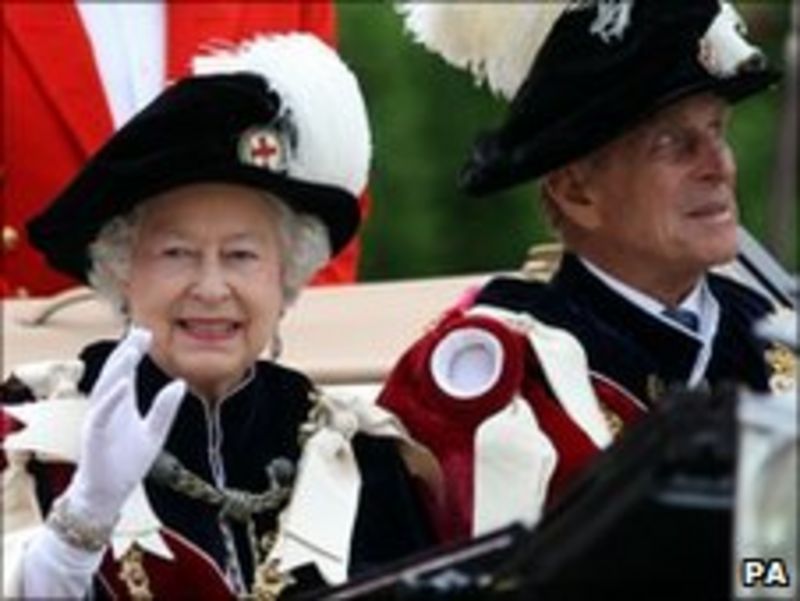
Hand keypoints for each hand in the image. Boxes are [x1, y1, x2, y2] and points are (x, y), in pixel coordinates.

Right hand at [62, 327, 184, 524]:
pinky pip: (101, 414)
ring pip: (106, 388)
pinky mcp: (94, 437)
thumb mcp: (154, 433)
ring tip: (132, 349)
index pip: (126, 371)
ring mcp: (99, 420)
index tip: (146, 333)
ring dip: (119, 368)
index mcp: (121, 404)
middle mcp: (108, 407)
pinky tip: (123, 383)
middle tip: (140, 331)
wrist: (108, 494)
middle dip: (126, 351)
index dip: (134, 352)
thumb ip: (165, 409)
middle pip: (115, 373)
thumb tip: (180, 384)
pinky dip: (111, 398)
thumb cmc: (127, 463)